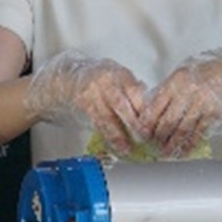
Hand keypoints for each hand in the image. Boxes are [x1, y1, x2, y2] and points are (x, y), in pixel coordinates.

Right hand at [23, 50, 147, 155]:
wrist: (67, 78)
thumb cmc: (98, 81)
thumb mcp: (117, 79)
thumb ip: (133, 90)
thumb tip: (153, 104)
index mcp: (119, 73)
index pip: (136, 91)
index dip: (145, 109)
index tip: (154, 124)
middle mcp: (105, 80)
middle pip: (122, 104)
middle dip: (135, 123)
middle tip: (145, 137)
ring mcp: (92, 91)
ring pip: (109, 116)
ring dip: (120, 134)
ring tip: (128, 147)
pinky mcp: (82, 102)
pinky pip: (97, 122)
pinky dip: (108, 136)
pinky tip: (116, 145)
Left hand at [142, 43, 221, 157]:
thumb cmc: (210, 73)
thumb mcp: (185, 75)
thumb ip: (169, 90)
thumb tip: (152, 110)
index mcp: (176, 80)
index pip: (156, 104)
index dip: (148, 121)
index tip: (141, 132)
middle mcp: (187, 90)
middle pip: (167, 119)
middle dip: (158, 136)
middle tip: (151, 145)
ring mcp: (202, 102)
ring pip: (182, 128)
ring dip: (172, 143)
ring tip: (165, 152)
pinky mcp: (214, 112)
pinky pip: (199, 132)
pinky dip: (190, 144)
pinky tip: (184, 151)